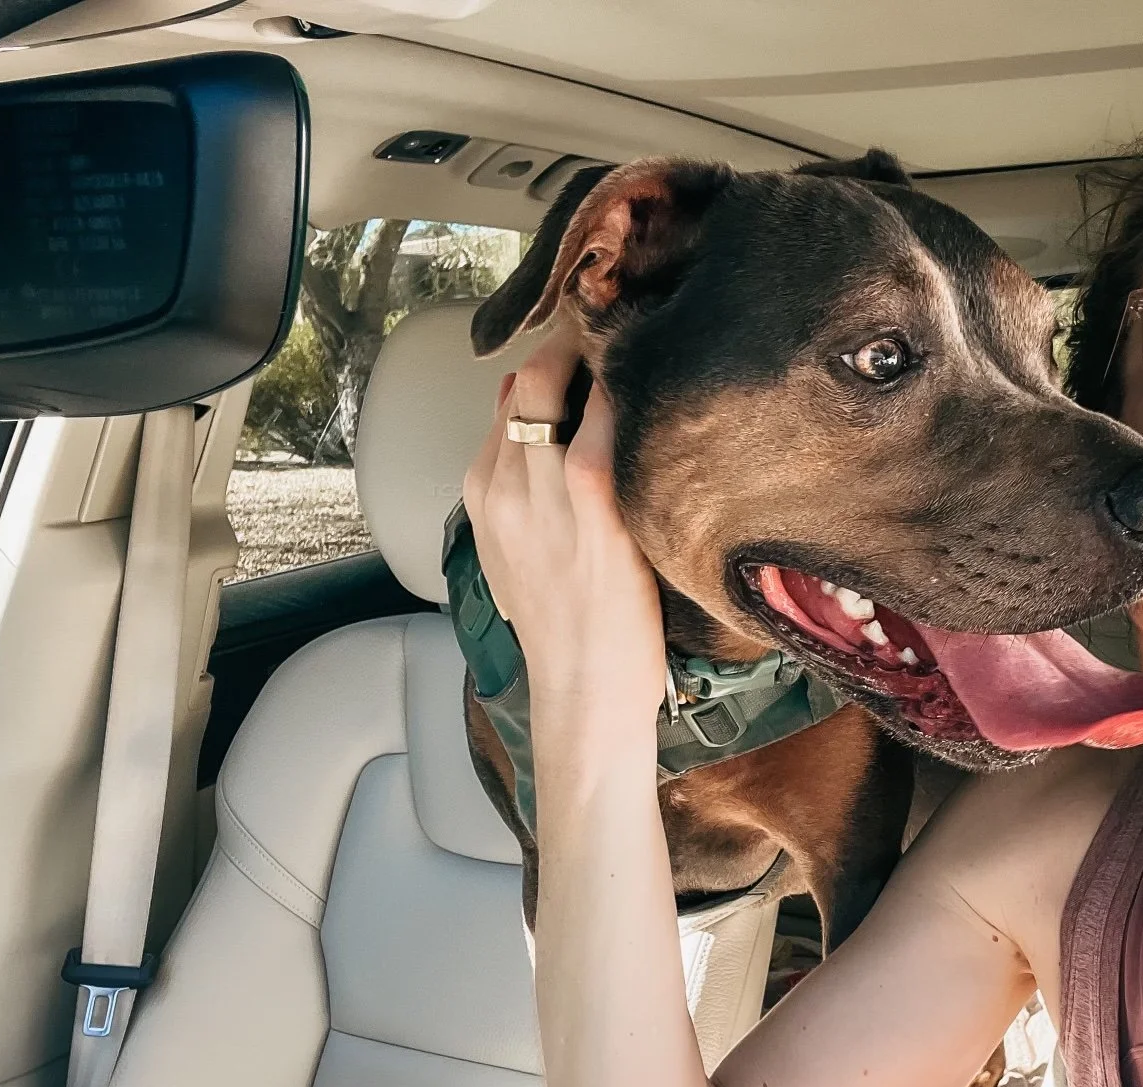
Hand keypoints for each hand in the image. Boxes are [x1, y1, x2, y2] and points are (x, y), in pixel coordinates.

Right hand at [463, 327, 664, 737]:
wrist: (583, 693)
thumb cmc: (570, 627)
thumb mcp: (520, 550)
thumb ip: (519, 480)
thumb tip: (517, 405)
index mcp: (482, 493)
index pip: (508, 399)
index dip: (551, 365)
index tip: (593, 349)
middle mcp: (504, 485)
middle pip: (526, 378)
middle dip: (570, 342)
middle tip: (622, 335)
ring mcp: (544, 493)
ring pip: (554, 384)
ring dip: (600, 355)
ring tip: (646, 349)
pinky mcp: (593, 506)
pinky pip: (602, 421)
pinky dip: (624, 392)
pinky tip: (660, 385)